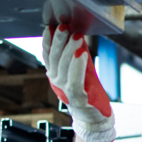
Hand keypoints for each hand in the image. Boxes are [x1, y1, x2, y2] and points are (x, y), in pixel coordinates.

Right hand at [43, 23, 114, 141]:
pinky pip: (74, 80)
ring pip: (64, 67)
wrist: (94, 115)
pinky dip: (77, 66)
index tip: (51, 26)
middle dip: (59, 41)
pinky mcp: (77, 97)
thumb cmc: (88, 90)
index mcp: (54, 73)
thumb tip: (76, 33)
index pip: (47, 54)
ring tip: (77, 36)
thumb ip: (75, 53)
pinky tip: (81, 54)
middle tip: (64, 27)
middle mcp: (56, 81)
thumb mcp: (79, 68)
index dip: (48, 40)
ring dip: (70, 50)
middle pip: (54, 58)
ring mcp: (65, 90)